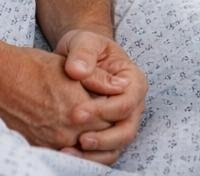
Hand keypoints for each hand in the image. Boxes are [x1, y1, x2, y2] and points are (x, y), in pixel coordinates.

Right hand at [0, 43, 110, 152]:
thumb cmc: (30, 66)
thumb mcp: (68, 67)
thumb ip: (98, 79)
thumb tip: (121, 85)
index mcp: (78, 107)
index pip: (111, 117)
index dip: (114, 108)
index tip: (113, 100)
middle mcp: (66, 130)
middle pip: (99, 135)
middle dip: (104, 126)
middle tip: (105, 115)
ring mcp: (51, 142)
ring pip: (82, 149)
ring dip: (88, 139)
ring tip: (89, 127)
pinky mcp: (37, 147)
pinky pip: (62, 154)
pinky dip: (71, 148)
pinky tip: (71, 136)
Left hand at [55, 27, 147, 165]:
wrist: (78, 59)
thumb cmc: (84, 48)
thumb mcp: (84, 42)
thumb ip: (83, 53)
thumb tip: (78, 71)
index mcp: (132, 81)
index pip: (126, 102)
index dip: (103, 111)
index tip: (76, 113)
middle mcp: (132, 104)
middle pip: (127, 129)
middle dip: (103, 138)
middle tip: (79, 138)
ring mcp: (121, 121)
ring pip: (117, 146)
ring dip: (96, 153)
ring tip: (69, 151)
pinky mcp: (107, 134)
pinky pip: (104, 153)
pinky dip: (89, 158)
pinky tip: (67, 155)